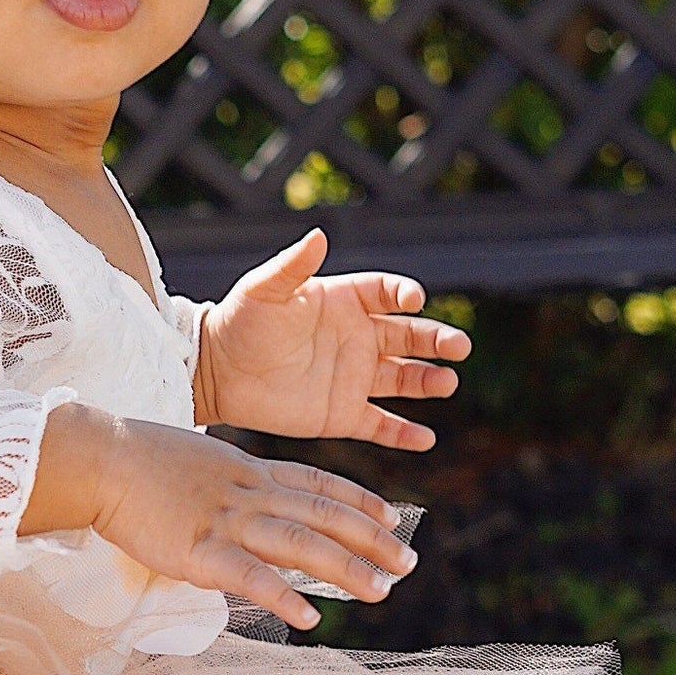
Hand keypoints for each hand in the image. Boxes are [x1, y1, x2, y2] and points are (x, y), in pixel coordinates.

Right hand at [23, 408, 416, 632]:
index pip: (319, 485)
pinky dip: (282, 596)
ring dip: (346, 568)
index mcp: (250, 471)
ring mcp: (227, 521)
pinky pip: (250, 576)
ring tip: (382, 592)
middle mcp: (250, 493)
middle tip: (408, 564)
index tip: (392, 518)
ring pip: (301, 544)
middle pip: (325, 516)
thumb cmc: (138, 461)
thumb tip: (242, 502)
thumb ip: (227, 484)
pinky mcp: (199, 550)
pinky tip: (310, 617)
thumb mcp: (199, 462)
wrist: (100, 460)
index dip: (360, 501)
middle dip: (372, 540)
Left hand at [195, 229, 468, 451]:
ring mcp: (353, 378)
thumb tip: (319, 235)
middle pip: (408, 337)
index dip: (403, 295)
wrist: (216, 373)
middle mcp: (357, 338)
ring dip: (428, 381)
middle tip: (459, 346)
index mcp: (343, 302)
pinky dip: (403, 434)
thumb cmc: (239, 323)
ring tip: (448, 383)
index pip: (386, 294)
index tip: (414, 300)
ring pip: (403, 379)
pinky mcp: (342, 414)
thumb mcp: (263, 290)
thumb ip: (293, 267)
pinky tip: (426, 439)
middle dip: (435, 340)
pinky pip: (380, 425)